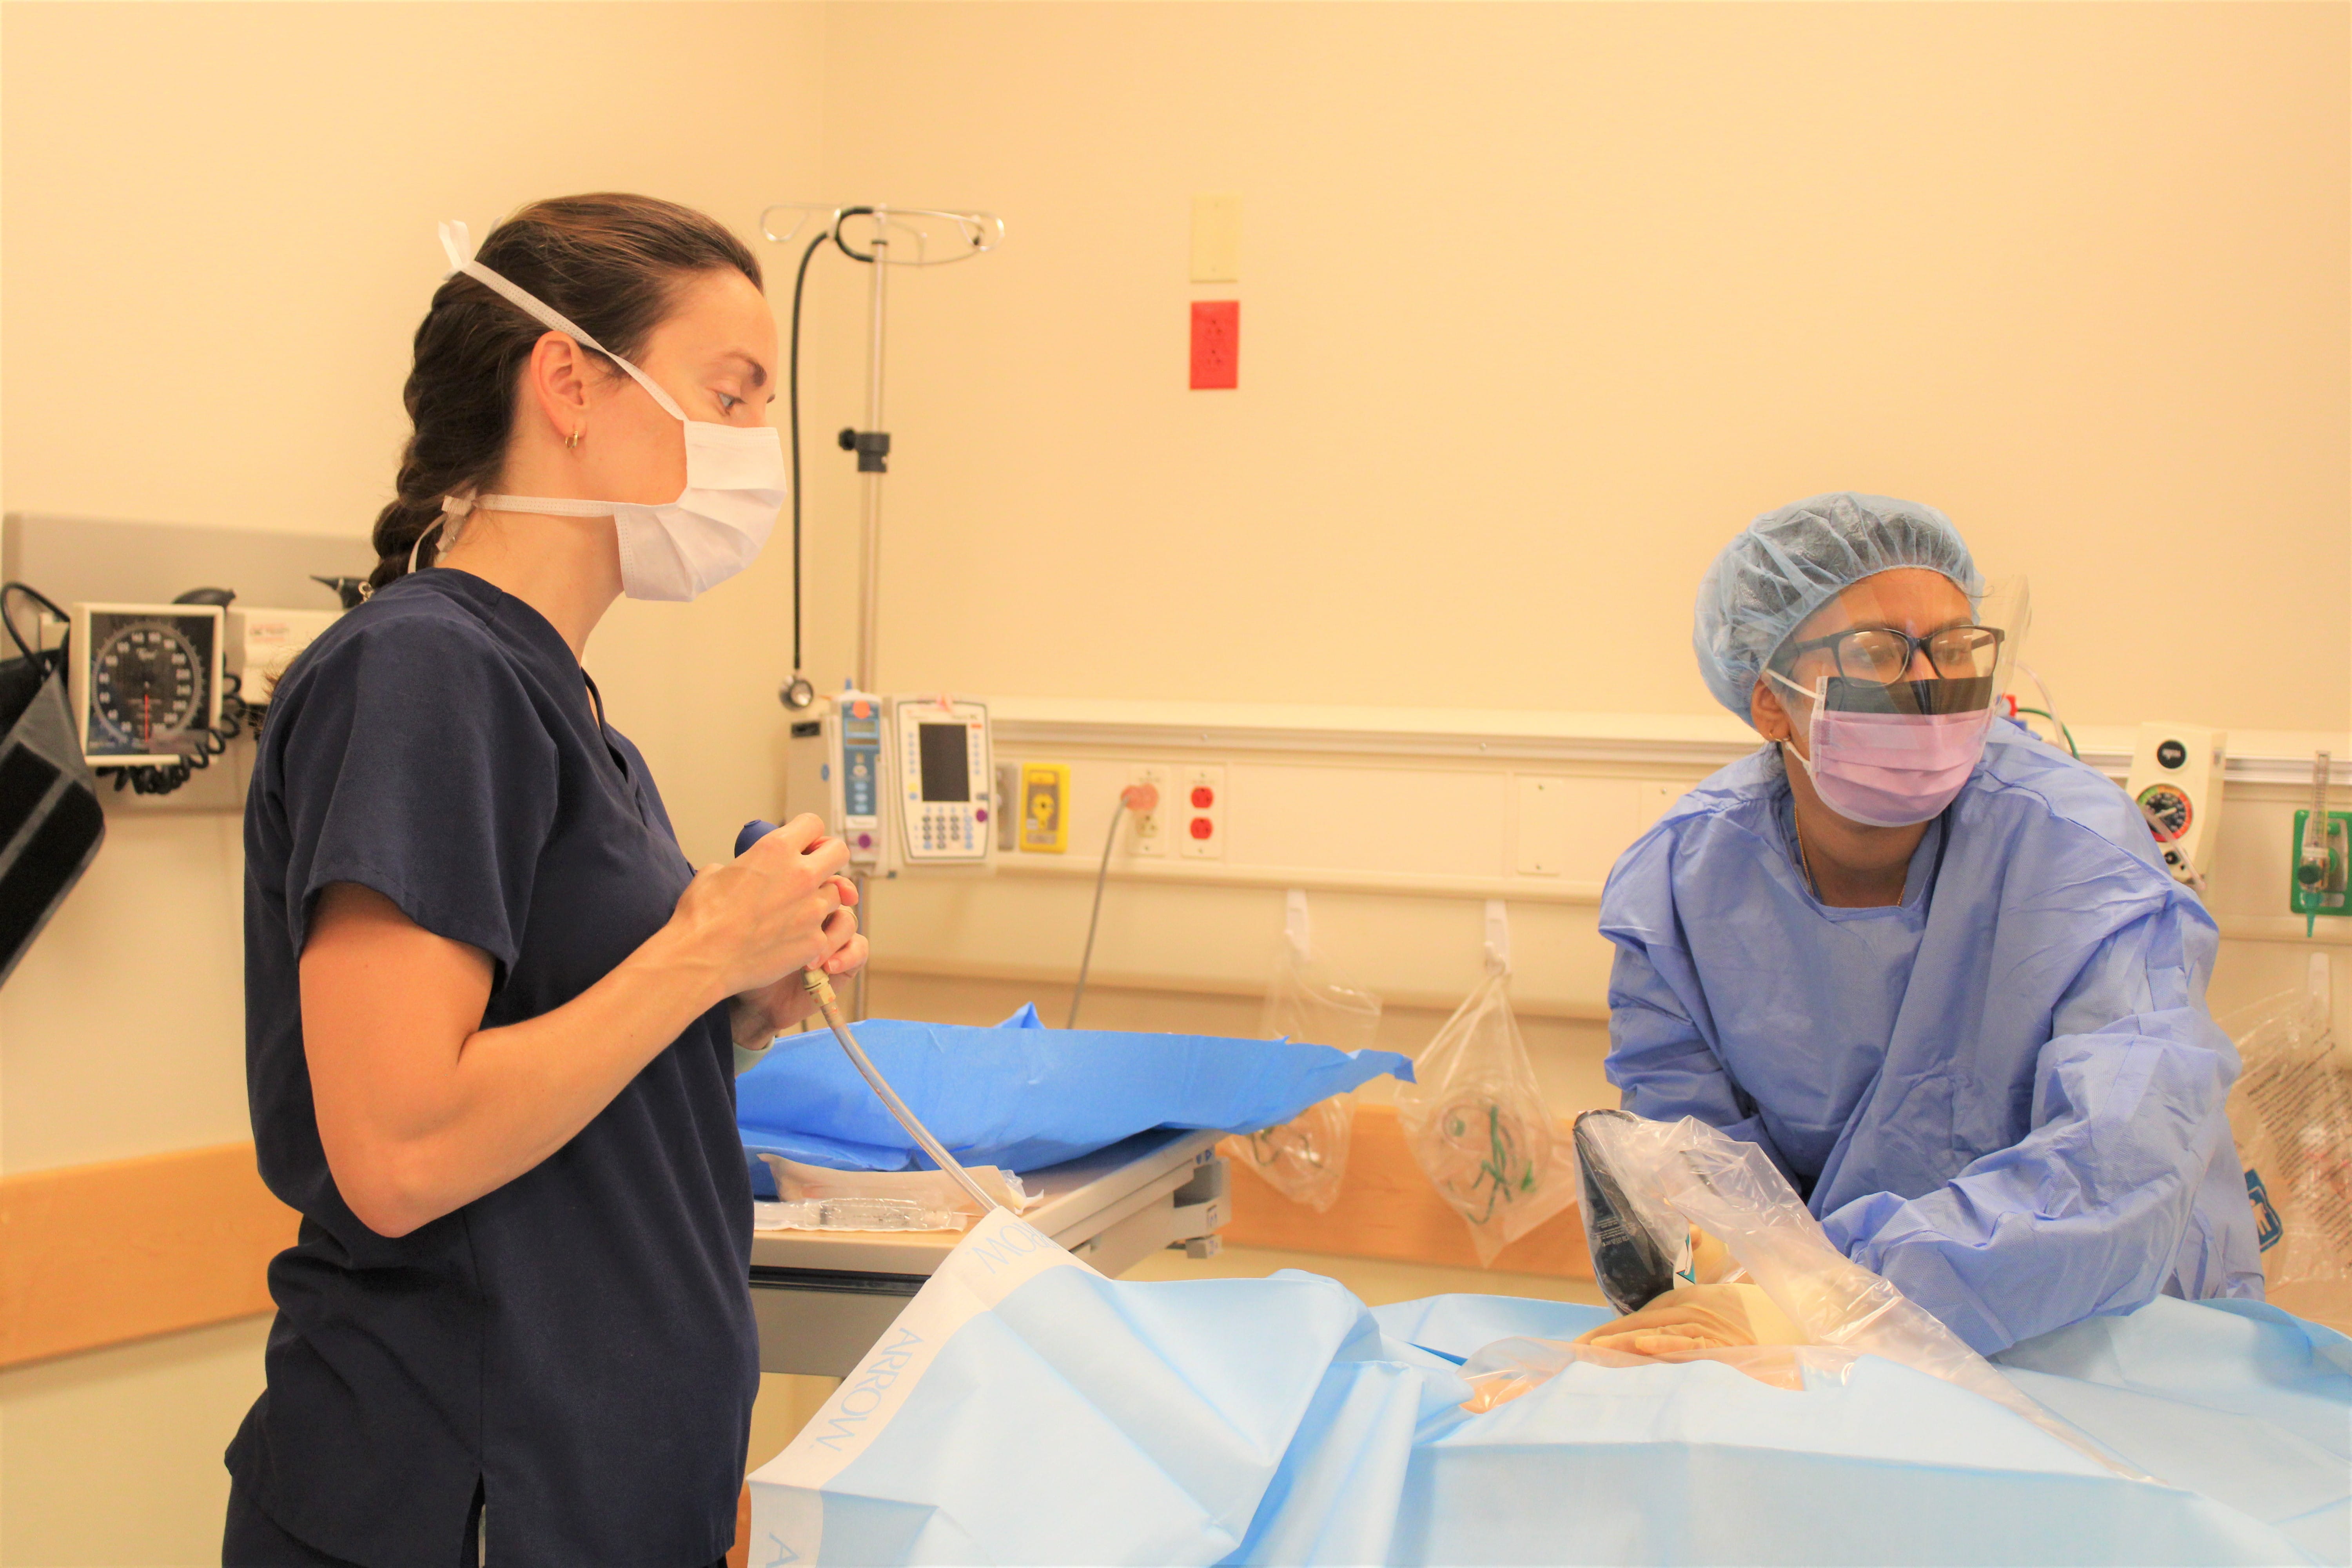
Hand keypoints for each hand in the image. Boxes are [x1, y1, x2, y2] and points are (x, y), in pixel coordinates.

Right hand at [664, 814, 853, 1007]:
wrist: (702, 960)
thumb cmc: (702, 918)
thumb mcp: (714, 873)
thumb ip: (740, 865)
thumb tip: (738, 870)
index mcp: (775, 850)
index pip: (813, 824)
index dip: (808, 834)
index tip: (803, 846)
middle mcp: (801, 875)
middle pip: (839, 852)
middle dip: (829, 858)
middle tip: (815, 871)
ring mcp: (812, 909)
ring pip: (836, 894)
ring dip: (821, 899)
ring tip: (797, 912)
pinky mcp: (815, 940)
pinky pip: (826, 931)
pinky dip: (812, 934)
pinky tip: (791, 940)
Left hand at [728, 880, 866, 1046]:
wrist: (751, 1002)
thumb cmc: (740, 957)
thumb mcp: (735, 918)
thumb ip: (737, 890)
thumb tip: (729, 867)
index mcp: (793, 893)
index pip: (813, 869)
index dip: (818, 865)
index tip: (812, 871)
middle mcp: (815, 911)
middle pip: (837, 890)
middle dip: (838, 893)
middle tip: (827, 906)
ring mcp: (831, 934)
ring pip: (847, 920)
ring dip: (832, 937)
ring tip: (811, 961)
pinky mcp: (844, 960)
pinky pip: (858, 948)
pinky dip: (847, 955)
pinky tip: (827, 967)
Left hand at [1574, 1283, 1804, 1355]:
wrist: (1801, 1311)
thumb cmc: (1756, 1315)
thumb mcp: (1715, 1308)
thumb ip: (1686, 1317)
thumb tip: (1653, 1329)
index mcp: (1687, 1299)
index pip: (1638, 1316)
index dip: (1607, 1330)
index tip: (1579, 1345)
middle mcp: (1694, 1309)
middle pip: (1641, 1324)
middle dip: (1606, 1339)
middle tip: (1574, 1352)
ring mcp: (1710, 1325)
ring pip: (1659, 1333)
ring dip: (1625, 1343)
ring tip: (1594, 1351)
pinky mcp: (1726, 1342)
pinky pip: (1691, 1343)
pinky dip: (1666, 1343)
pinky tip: (1642, 1344)